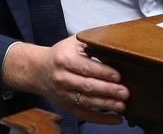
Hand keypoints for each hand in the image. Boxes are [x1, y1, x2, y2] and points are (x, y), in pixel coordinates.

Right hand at [2, 36, 128, 123]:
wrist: (38, 69)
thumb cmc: (60, 55)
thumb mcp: (73, 43)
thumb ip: (92, 44)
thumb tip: (116, 49)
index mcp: (65, 60)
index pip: (87, 68)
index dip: (103, 73)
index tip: (118, 76)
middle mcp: (62, 78)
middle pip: (88, 86)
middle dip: (108, 90)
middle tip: (125, 92)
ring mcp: (64, 95)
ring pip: (88, 102)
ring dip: (107, 105)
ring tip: (122, 105)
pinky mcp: (67, 107)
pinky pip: (85, 115)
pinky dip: (101, 119)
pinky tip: (116, 119)